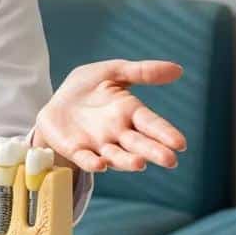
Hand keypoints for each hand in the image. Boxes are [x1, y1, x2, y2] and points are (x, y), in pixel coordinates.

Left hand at [34, 60, 186, 172]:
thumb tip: (179, 69)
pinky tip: (100, 164)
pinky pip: (86, 159)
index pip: (152, 124)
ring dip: (127, 161)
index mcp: (130, 112)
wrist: (55, 102)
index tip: (180, 143)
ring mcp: (98, 144)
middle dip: (154, 152)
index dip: (165, 133)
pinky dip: (93, 163)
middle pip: (139, 144)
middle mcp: (118, 133)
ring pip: (117, 156)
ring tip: (140, 164)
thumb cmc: (88, 87)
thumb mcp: (112, 72)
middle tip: (170, 160)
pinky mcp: (76, 150)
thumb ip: (141, 72)